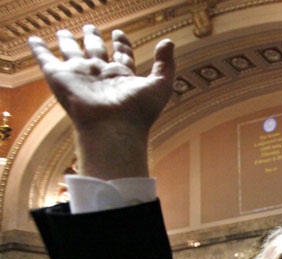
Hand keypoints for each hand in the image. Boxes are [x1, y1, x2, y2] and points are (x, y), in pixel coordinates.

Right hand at [28, 25, 174, 178]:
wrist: (113, 128)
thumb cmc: (139, 112)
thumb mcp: (160, 84)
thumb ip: (165, 63)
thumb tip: (168, 42)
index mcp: (122, 76)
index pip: (122, 55)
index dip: (121, 44)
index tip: (119, 33)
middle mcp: (100, 75)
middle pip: (96, 52)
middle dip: (94, 39)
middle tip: (90, 27)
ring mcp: (80, 75)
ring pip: (72, 52)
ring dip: (68, 41)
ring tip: (63, 31)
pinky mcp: (60, 77)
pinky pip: (46, 59)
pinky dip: (38, 49)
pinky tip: (34, 40)